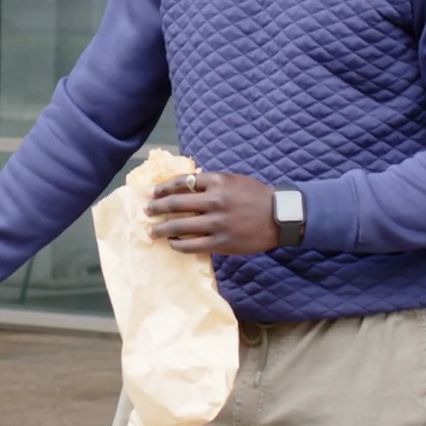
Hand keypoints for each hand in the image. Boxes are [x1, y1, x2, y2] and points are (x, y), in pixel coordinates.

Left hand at [145, 172, 281, 254]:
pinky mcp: (221, 242)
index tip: (153, 192)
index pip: (182, 182)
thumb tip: (186, 185)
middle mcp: (215, 201)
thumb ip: (211, 182)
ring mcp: (217, 223)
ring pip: (180, 226)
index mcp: (218, 182)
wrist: (279, 216)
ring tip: (151, 231)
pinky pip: (192, 245)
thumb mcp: (234, 181)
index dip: (164, 187)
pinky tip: (172, 243)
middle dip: (157, 207)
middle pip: (176, 204)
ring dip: (161, 229)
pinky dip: (178, 244)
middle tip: (146, 210)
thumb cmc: (256, 196)